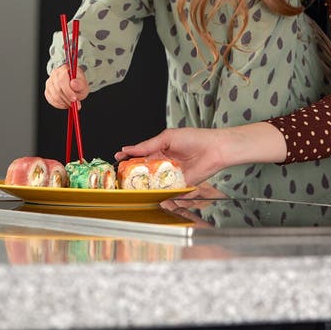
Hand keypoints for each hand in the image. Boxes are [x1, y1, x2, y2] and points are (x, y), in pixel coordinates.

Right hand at [44, 64, 89, 109]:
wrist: (73, 82)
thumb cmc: (78, 82)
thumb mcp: (83, 83)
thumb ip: (80, 83)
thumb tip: (73, 84)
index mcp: (64, 69)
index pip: (62, 80)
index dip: (68, 91)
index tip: (75, 99)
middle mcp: (54, 74)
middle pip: (58, 89)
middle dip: (67, 99)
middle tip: (75, 104)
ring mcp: (49, 82)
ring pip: (54, 96)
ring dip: (64, 103)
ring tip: (71, 104)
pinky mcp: (47, 90)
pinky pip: (51, 100)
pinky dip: (59, 104)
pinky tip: (65, 104)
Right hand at [115, 127, 231, 185]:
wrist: (214, 149)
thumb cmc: (194, 139)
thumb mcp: (167, 138)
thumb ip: (147, 145)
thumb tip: (128, 149)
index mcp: (160, 150)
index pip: (140, 155)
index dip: (128, 158)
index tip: (116, 161)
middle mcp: (163, 163)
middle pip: (144, 171)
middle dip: (132, 174)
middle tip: (120, 177)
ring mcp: (170, 175)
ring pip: (152, 182)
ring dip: (143, 184)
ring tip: (130, 185)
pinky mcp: (178, 186)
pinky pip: (164, 190)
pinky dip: (157, 191)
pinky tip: (148, 191)